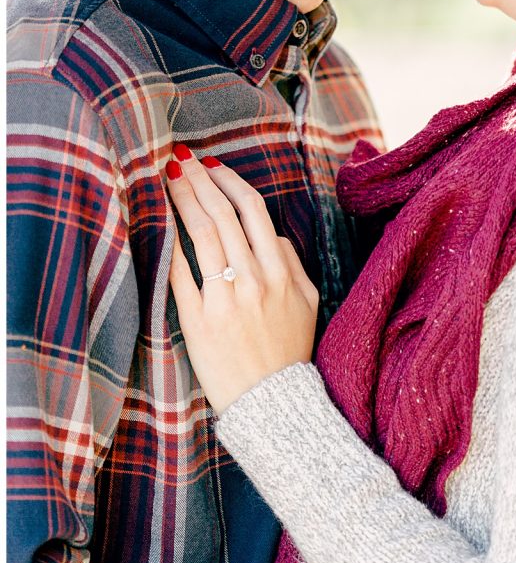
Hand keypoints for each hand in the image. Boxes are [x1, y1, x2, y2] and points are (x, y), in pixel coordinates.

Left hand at [165, 150, 318, 414]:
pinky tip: (159, 224)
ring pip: (201, 236)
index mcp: (282, 272)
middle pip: (222, 216)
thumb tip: (270, 234)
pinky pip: (181, 274)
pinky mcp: (198, 320)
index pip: (253, 212)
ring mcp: (225, 300)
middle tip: (179, 160)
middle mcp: (254, 280)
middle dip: (199, 182)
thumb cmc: (290, 350)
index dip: (230, 182)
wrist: (272, 402)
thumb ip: (292, 263)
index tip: (211, 164)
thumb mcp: (308, 302)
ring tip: (168, 180)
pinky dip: (170, 245)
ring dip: (183, 201)